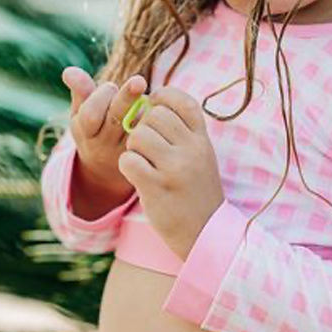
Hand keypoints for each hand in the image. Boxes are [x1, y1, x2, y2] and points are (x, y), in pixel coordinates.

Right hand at [62, 66, 147, 193]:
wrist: (107, 170)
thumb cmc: (95, 129)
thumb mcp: (81, 112)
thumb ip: (80, 91)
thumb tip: (69, 71)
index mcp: (85, 133)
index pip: (90, 114)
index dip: (101, 97)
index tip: (111, 86)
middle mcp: (104, 146)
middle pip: (115, 118)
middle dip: (127, 96)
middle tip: (139, 81)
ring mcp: (124, 152)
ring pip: (136, 125)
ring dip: (142, 107)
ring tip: (145, 98)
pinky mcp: (143, 155)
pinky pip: (151, 133)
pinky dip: (154, 118)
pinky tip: (158, 110)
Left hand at [117, 85, 225, 259]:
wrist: (204, 232)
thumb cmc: (197, 193)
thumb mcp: (202, 159)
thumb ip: (184, 133)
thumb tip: (152, 105)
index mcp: (203, 141)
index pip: (182, 101)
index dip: (163, 98)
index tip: (155, 110)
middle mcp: (191, 151)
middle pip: (154, 115)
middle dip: (144, 128)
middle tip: (147, 148)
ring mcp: (174, 169)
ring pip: (138, 135)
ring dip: (134, 148)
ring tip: (143, 164)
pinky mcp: (155, 187)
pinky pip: (128, 160)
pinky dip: (127, 166)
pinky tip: (137, 176)